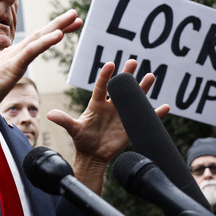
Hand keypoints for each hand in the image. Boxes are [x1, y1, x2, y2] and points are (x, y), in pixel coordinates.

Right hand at [0, 10, 82, 122]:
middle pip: (41, 35)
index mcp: (13, 57)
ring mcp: (14, 57)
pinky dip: (47, 41)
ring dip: (58, 26)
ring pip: (40, 38)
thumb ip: (5, 76)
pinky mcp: (14, 65)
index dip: (51, 33)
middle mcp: (15, 52)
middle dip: (59, 24)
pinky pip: (33, 51)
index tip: (65, 28)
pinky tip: (59, 34)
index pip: (36, 42)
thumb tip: (4, 77)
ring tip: (73, 17)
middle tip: (75, 14)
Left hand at [47, 60, 168, 192]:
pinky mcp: (132, 125)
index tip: (110, 64)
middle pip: (120, 87)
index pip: (101, 87)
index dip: (105, 76)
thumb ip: (64, 121)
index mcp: (97, 104)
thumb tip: (50, 114)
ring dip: (143, 88)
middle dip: (127, 75)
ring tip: (150, 76)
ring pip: (135, 97)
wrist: (93, 154)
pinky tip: (165, 106)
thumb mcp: (73, 130)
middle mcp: (111, 105)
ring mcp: (123, 114)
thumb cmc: (83, 140)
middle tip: (133, 61)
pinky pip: (146, 117)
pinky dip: (156, 113)